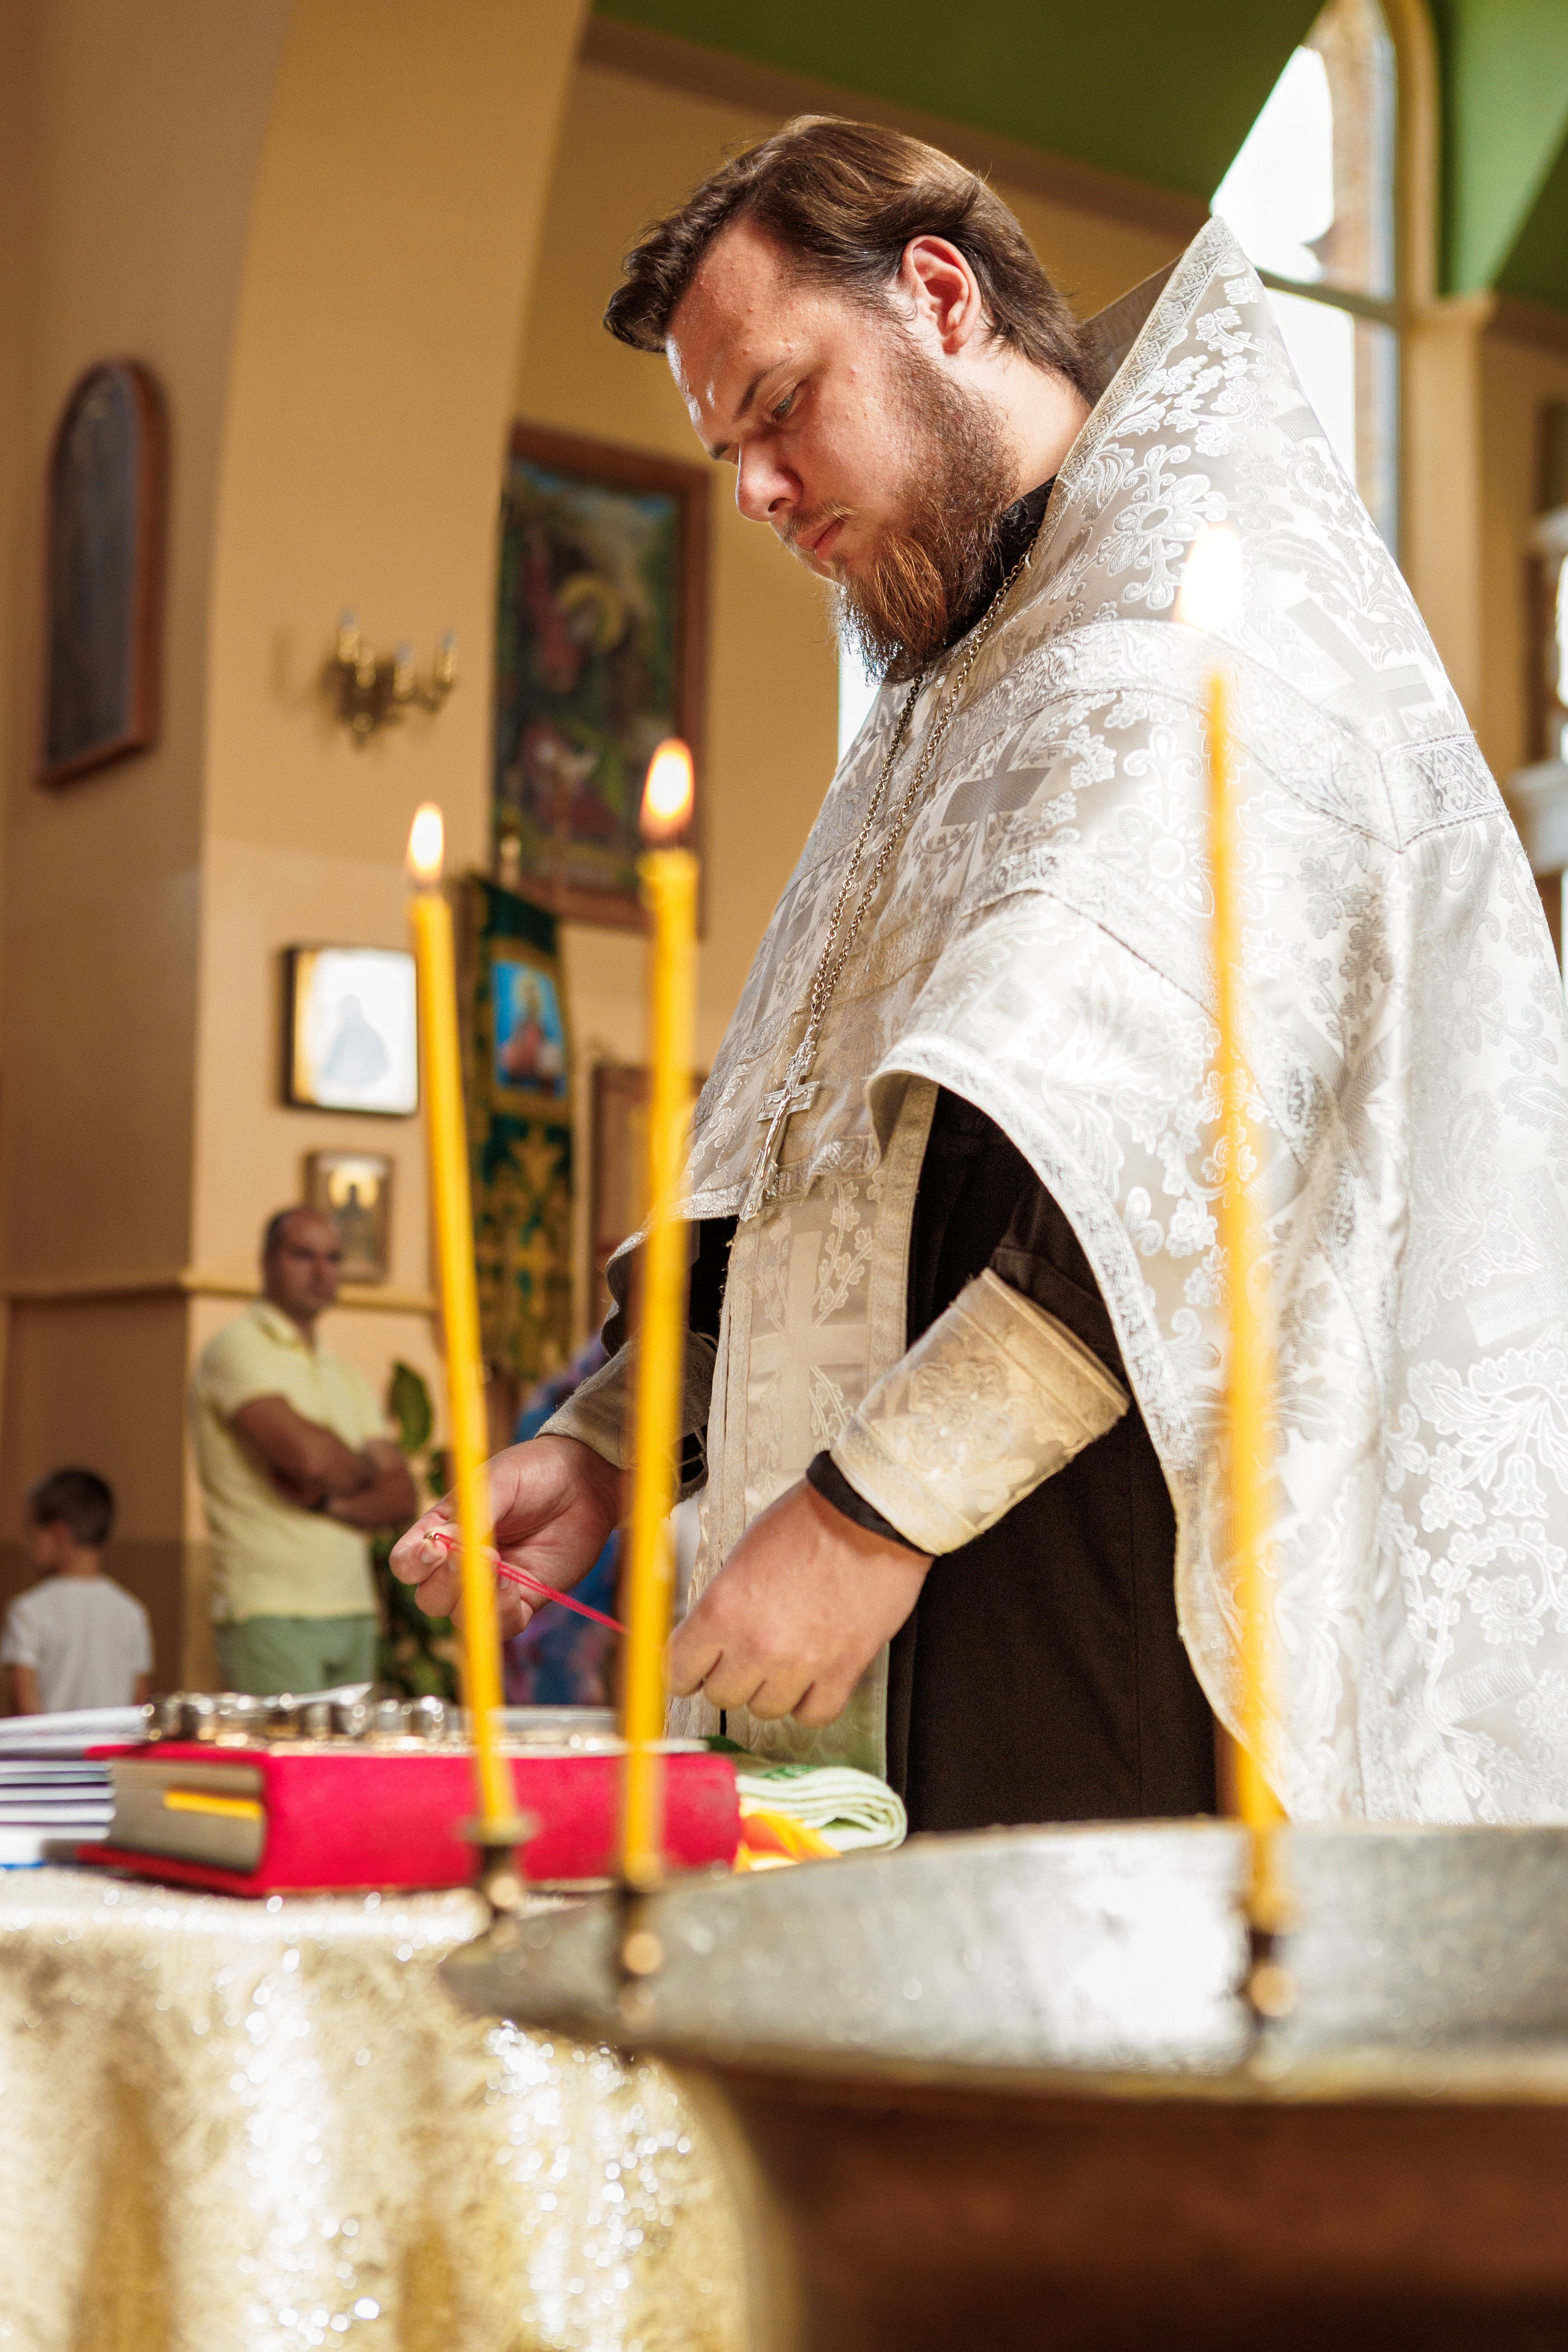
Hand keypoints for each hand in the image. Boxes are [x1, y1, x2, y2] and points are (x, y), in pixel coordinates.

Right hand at [388, 1435, 620, 1636]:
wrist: (585, 1479)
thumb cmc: (534, 1472)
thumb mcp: (499, 1482)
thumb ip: (473, 1514)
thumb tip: (444, 1543)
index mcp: (441, 1532)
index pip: (407, 1564)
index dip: (412, 1564)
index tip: (435, 1548)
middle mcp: (460, 1566)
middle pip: (429, 1599)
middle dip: (444, 1584)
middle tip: (473, 1553)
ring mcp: (491, 1587)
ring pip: (461, 1619)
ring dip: (473, 1600)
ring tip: (498, 1565)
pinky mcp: (523, 1602)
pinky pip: (502, 1626)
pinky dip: (501, 1611)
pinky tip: (514, 1583)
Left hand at [666, 1479, 930, 1727]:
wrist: (867, 1516)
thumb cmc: (809, 1522)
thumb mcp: (742, 1555)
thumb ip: (722, 1603)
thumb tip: (708, 1634)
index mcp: (723, 1609)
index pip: (679, 1670)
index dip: (684, 1671)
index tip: (692, 1671)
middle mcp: (757, 1643)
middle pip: (722, 1694)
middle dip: (729, 1676)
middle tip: (743, 1657)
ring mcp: (800, 1662)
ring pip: (765, 1709)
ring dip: (769, 1689)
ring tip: (782, 1662)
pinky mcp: (842, 1671)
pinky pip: (813, 1714)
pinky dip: (809, 1703)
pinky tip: (811, 1681)